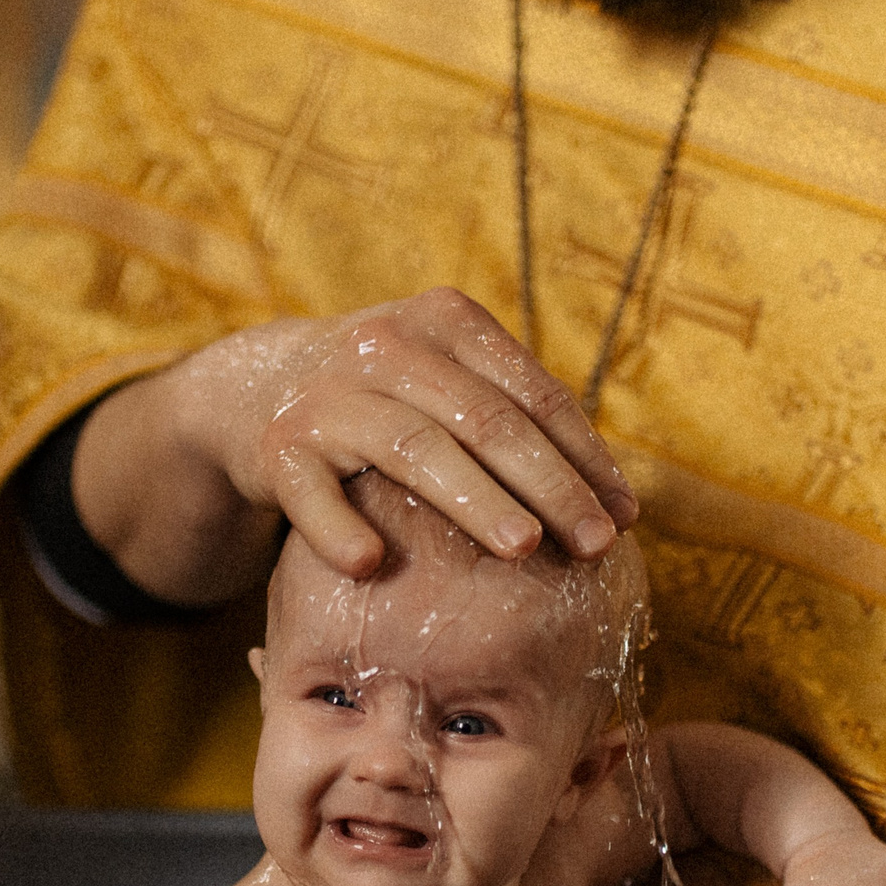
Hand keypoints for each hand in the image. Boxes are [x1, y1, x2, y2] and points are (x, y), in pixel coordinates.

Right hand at [100, 289, 637, 596]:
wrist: (261, 387)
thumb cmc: (390, 398)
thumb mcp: (450, 378)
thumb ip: (516, 416)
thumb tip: (615, 502)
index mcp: (446, 321)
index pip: (532, 393)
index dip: (585, 456)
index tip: (625, 516)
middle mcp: (387, 346)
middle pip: (485, 420)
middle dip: (549, 485)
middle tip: (596, 545)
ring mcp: (330, 395)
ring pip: (415, 449)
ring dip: (474, 501)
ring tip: (523, 548)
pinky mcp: (278, 446)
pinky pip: (312, 493)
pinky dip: (337, 526)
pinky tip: (369, 564)